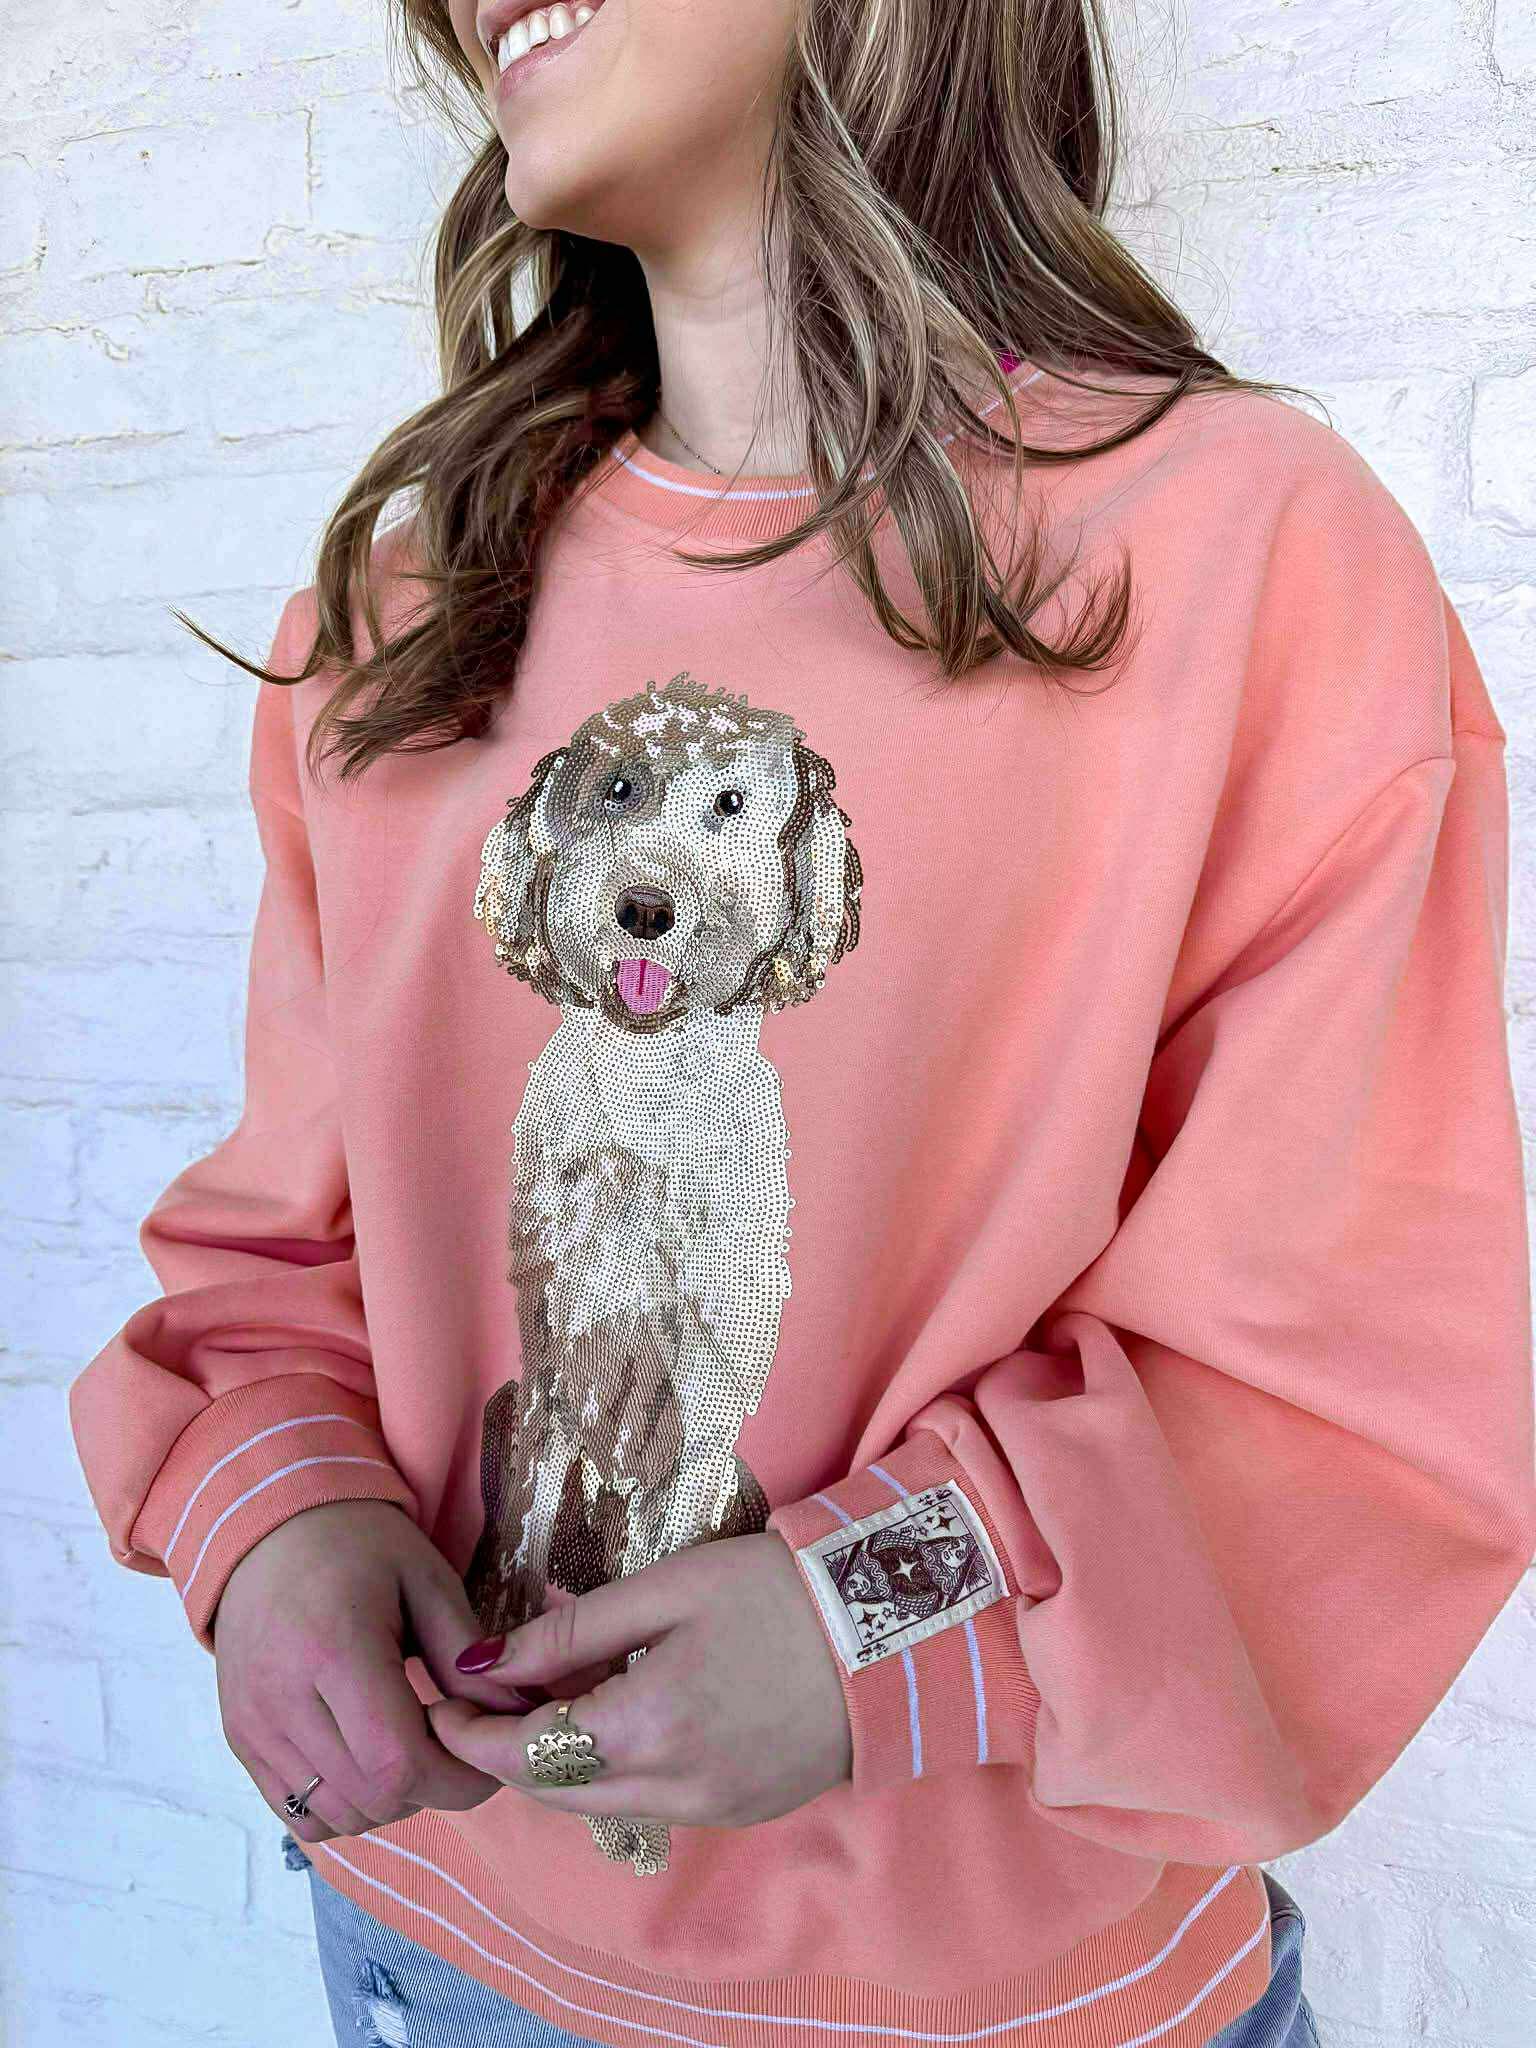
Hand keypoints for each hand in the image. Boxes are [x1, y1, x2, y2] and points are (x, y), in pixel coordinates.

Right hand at [213, 1499, 532, 1843]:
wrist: (267, 1530)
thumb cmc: (357, 1545)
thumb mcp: (425, 1578)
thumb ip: (464, 1652)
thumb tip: (510, 1714)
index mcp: (333, 1652)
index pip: (398, 1764)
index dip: (456, 1780)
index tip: (487, 1757)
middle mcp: (281, 1701)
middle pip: (372, 1798)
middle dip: (431, 1789)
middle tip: (455, 1746)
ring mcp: (253, 1728)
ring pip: (337, 1816)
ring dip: (390, 1801)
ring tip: (412, 1746)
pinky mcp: (240, 1741)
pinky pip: (299, 1813)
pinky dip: (345, 1806)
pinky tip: (368, 1760)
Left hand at [428, 1532, 852, 1829]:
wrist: (894, 1629)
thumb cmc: (779, 1591)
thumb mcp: (668, 1588)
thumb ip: (570, 1632)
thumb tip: (486, 1662)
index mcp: (648, 1727)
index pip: (525, 1755)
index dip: (472, 1734)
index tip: (441, 1703)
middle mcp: (674, 1788)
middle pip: (556, 1791)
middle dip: (506, 1755)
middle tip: (480, 1704)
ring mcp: (713, 1809)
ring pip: (603, 1803)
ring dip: (560, 1764)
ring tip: (546, 1699)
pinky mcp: (744, 1810)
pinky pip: (653, 1802)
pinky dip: (616, 1770)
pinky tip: (618, 1716)